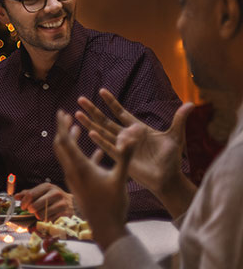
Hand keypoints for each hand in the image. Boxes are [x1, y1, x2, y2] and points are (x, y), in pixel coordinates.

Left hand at [15, 183, 74, 220]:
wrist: (72, 203)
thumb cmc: (53, 197)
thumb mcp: (42, 192)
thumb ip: (29, 193)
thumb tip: (16, 197)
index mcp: (47, 187)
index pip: (30, 194)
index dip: (24, 202)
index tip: (23, 206)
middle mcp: (55, 194)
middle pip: (34, 206)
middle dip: (31, 210)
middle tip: (32, 211)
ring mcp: (61, 204)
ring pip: (41, 214)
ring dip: (38, 216)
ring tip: (42, 213)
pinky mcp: (65, 214)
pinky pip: (49, 220)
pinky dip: (46, 220)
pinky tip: (49, 216)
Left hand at [53, 110, 129, 249]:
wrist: (106, 228)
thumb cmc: (113, 205)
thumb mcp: (121, 178)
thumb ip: (125, 156)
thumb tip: (131, 136)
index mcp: (79, 167)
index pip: (66, 141)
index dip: (62, 125)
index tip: (61, 112)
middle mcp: (72, 172)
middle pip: (61, 146)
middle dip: (63, 130)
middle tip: (65, 116)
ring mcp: (74, 179)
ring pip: (67, 155)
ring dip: (71, 141)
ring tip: (78, 127)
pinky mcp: (79, 185)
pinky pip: (77, 165)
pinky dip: (82, 154)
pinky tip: (96, 151)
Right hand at [74, 89, 196, 215]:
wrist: (169, 178)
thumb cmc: (171, 158)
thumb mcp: (175, 136)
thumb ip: (179, 119)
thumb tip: (191, 103)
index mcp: (137, 129)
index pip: (120, 112)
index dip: (111, 102)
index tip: (102, 90)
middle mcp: (126, 136)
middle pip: (106, 120)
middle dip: (93, 109)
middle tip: (80, 99)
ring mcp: (122, 146)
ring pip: (102, 132)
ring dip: (90, 123)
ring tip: (77, 113)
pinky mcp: (122, 158)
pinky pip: (109, 147)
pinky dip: (100, 140)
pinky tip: (90, 133)